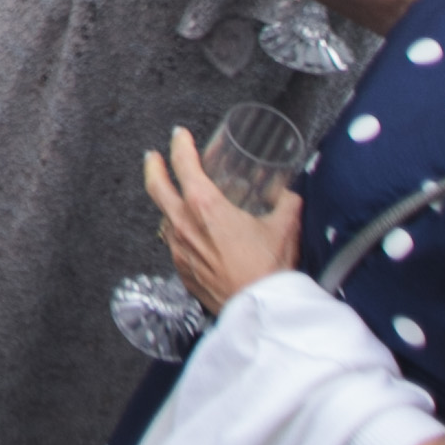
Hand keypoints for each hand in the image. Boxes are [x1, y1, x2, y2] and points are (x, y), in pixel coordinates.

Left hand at [144, 124, 301, 316]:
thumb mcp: (284, 227)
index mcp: (203, 205)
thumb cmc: (269, 268)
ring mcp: (179, 249)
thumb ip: (287, 204)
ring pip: (164, 218)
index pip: (183, 165)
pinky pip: (173, 244)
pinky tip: (190, 235)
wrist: (261, 310)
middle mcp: (183, 223)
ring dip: (167, 204)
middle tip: (154, 157)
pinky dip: (178, 233)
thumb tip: (290, 194)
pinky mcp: (182, 270)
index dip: (180, 145)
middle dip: (153, 167)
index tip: (179, 135)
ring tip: (175, 198)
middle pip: (156, 187)